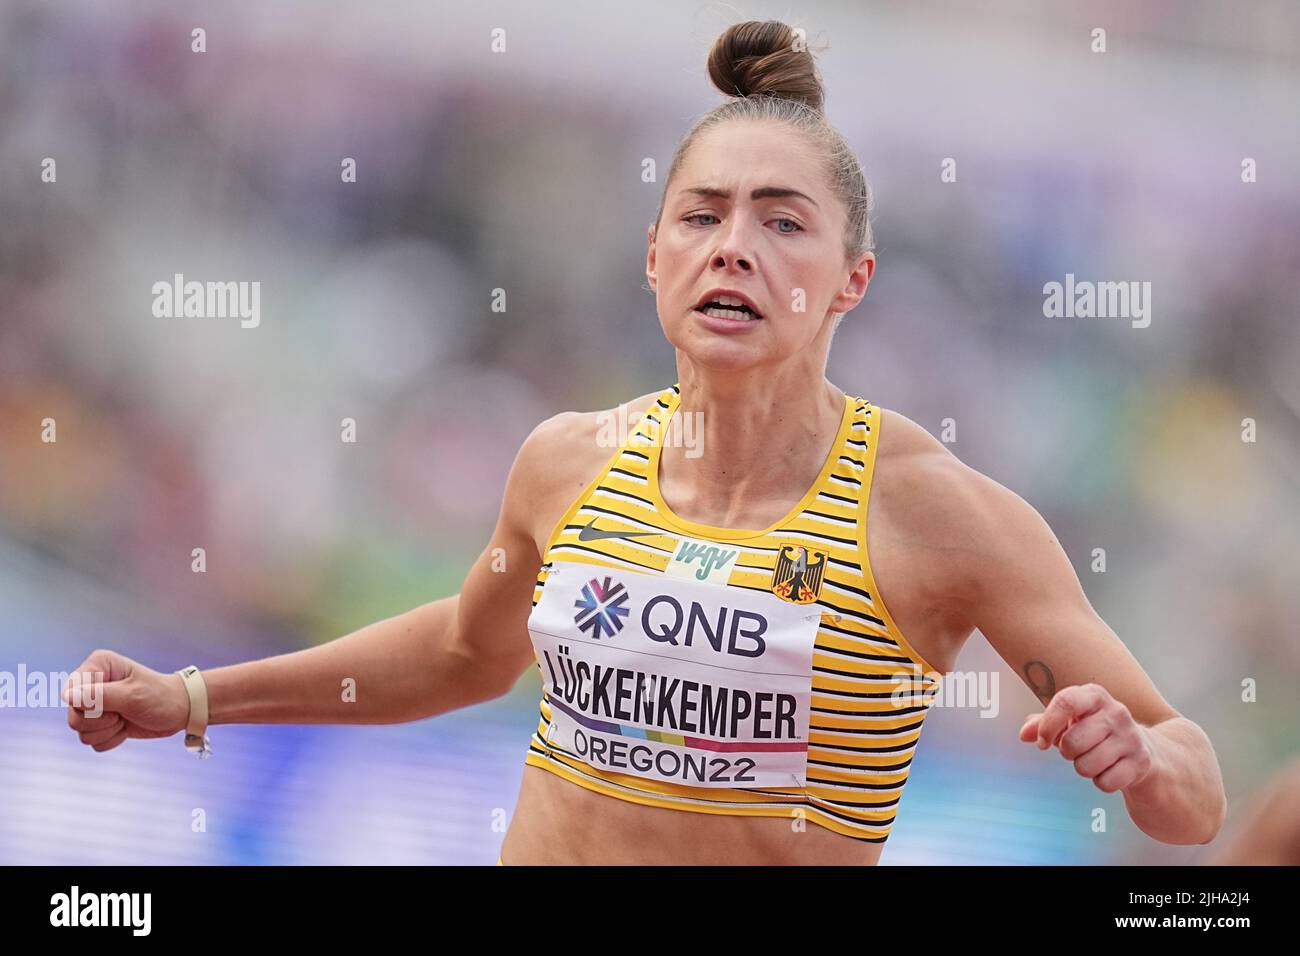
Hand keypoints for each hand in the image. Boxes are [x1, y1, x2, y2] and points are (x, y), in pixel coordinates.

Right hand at [62, 649, 191, 751]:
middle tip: (122, 713)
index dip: (89, 707)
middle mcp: (91, 683)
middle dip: (100, 722)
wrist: (180, 710)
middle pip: (73, 717)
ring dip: (108, 731)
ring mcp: (94, 704)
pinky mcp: (100, 722)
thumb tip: (67, 695)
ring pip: (81, 732)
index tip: (113, 704)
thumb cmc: (161, 696)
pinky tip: (126, 726)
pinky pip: (92, 741)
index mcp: (97, 666)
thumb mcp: (133, 695)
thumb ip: (99, 696)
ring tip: (126, 717)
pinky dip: (111, 739)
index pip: (70, 692)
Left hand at [1019, 682, 1154, 793]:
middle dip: (1067, 752)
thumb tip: (1024, 734)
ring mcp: (1130, 737)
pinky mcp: (1140, 762)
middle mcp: (1116, 712)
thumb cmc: (1096, 731)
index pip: (1066, 702)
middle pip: (1072, 742)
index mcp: (1094, 695)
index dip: (1048, 725)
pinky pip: (1105, 782)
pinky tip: (1110, 769)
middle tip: (1076, 749)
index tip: (1043, 742)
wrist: (1142, 747)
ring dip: (1084, 768)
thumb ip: (1042, 724)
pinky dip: (1101, 782)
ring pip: (1087, 765)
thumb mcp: (1069, 721)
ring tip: (1094, 758)